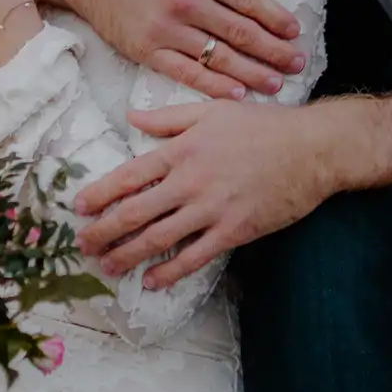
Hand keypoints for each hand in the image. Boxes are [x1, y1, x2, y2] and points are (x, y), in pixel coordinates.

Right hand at [49, 0, 306, 99]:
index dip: (274, 17)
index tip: (294, 31)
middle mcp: (184, 2)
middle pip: (239, 32)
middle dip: (273, 50)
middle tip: (298, 63)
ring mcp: (165, 29)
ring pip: (217, 57)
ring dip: (251, 73)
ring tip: (277, 83)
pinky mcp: (147, 50)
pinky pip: (186, 73)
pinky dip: (213, 86)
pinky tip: (236, 94)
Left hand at [73, 98, 356, 288]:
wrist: (313, 148)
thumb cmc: (263, 125)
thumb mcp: (212, 110)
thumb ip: (168, 118)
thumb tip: (130, 116)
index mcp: (183, 149)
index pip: (129, 175)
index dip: (100, 194)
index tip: (78, 207)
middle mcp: (192, 181)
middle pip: (136, 212)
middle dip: (104, 231)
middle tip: (82, 244)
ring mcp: (213, 208)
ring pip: (160, 238)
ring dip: (128, 255)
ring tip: (107, 266)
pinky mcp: (235, 230)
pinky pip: (195, 256)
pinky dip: (171, 271)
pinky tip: (152, 281)